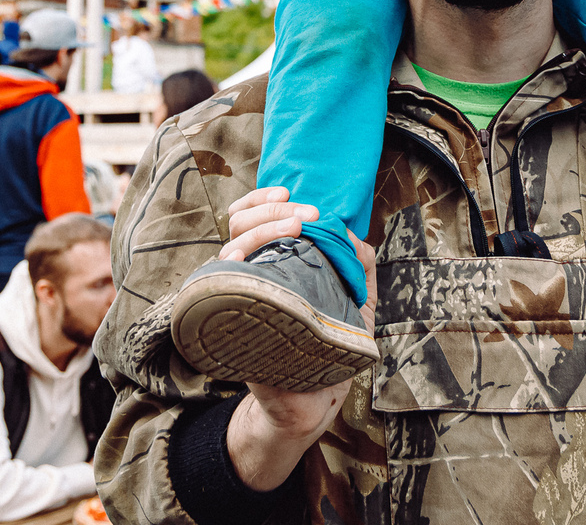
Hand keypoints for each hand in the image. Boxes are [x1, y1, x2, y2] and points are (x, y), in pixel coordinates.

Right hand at [219, 187, 375, 333]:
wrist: (318, 391)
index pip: (247, 216)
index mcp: (271, 260)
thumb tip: (347, 232)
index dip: (261, 199)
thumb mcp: (359, 295)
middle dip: (272, 210)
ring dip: (263, 229)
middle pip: (238, 223)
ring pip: (232, 245)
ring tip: (296, 226)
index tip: (287, 193)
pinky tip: (249, 258)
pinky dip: (234, 264)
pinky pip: (225, 283)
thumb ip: (360, 260)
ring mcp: (241, 292)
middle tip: (307, 214)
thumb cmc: (334, 339)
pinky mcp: (236, 316)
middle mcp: (250, 271)